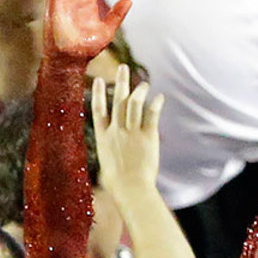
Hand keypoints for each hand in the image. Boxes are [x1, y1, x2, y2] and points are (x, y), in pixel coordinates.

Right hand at [92, 63, 164, 196]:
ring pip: (134, 103)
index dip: (99, 94)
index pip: (98, 111)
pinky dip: (155, 104)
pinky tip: (159, 97)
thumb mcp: (106, 169)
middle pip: (118, 101)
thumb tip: (109, 163)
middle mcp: (116, 132)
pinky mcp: (148, 136)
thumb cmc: (117, 186)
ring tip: (144, 84)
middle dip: (121, 82)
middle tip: (123, 68)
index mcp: (103, 139)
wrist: (131, 189)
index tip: (100, 80)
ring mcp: (132, 133)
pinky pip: (151, 115)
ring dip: (139, 90)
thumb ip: (109, 157)